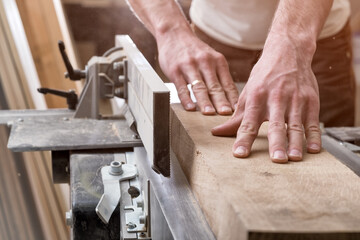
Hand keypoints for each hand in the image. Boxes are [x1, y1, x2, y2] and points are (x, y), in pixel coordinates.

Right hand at [157, 30, 238, 114]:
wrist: (174, 33)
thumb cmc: (195, 51)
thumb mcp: (211, 58)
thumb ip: (219, 76)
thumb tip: (231, 99)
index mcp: (218, 61)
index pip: (227, 83)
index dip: (232, 98)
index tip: (237, 111)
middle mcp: (205, 62)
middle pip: (214, 86)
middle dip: (221, 101)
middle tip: (226, 114)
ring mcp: (189, 66)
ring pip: (199, 87)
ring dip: (204, 101)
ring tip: (209, 113)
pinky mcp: (175, 70)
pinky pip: (181, 86)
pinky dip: (186, 98)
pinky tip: (190, 108)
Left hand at [211, 36, 321, 162]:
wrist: (288, 52)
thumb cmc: (264, 76)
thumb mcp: (247, 93)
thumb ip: (235, 117)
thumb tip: (217, 132)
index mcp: (257, 97)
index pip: (248, 123)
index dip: (243, 139)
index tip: (239, 154)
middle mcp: (276, 98)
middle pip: (276, 125)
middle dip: (276, 143)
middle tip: (277, 160)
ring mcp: (295, 99)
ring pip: (296, 124)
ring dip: (295, 143)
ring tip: (294, 158)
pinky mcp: (311, 100)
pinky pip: (313, 121)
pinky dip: (314, 136)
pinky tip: (313, 149)